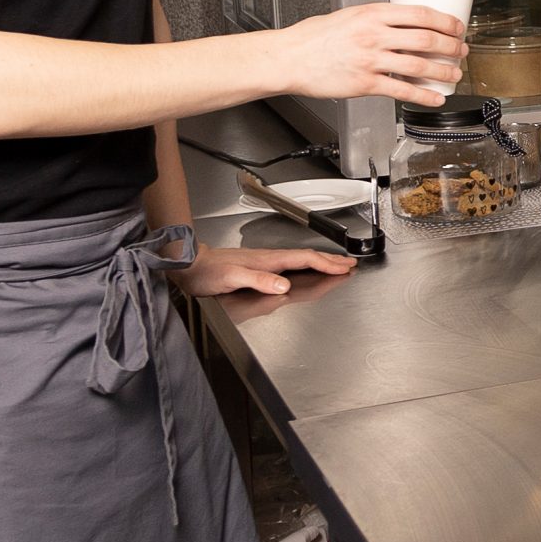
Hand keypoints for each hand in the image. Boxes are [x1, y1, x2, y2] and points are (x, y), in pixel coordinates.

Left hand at [171, 242, 357, 296]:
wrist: (190, 264)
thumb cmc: (208, 272)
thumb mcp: (232, 277)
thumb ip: (259, 280)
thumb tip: (284, 285)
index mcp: (268, 260)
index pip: (304, 259)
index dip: (326, 263)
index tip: (344, 267)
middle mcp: (269, 258)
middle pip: (307, 256)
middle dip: (330, 260)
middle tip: (350, 263)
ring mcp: (265, 261)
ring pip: (300, 260)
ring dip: (321, 261)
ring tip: (335, 265)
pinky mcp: (259, 266)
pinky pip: (290, 264)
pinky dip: (305, 265)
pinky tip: (305, 270)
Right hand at [273, 4, 467, 103]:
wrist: (289, 58)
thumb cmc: (313, 38)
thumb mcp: (348, 15)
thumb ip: (376, 19)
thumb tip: (403, 24)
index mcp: (372, 13)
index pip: (420, 14)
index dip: (445, 21)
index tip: (457, 27)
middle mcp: (373, 34)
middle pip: (426, 39)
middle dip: (451, 46)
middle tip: (461, 50)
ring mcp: (370, 60)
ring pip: (418, 65)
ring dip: (443, 71)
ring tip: (454, 74)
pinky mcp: (365, 83)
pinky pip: (402, 90)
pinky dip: (423, 95)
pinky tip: (434, 98)